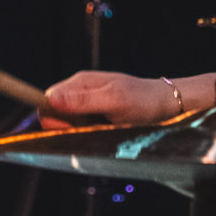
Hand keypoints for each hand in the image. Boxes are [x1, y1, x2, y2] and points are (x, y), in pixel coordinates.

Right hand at [41, 70, 176, 128]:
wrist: (167, 105)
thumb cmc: (144, 100)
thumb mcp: (114, 100)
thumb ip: (83, 100)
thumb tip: (51, 99)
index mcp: (80, 82)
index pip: (47, 99)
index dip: (53, 118)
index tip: (71, 126)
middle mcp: (80, 92)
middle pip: (55, 114)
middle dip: (70, 126)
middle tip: (95, 126)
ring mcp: (88, 105)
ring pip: (69, 124)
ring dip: (83, 131)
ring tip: (105, 126)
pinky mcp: (96, 116)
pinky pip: (82, 129)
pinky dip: (92, 133)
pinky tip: (108, 129)